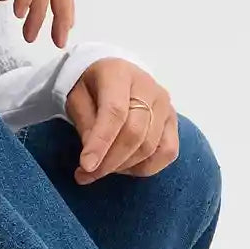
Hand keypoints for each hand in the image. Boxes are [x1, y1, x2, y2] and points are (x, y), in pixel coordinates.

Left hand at [65, 58, 178, 181]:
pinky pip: (167, 152)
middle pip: (135, 133)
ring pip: (150, 146)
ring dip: (123, 166)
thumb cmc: (91, 86)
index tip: (86, 166)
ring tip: (102, 168)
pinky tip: (125, 166)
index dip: (101, 142)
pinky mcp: (173, 120)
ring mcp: (165, 104)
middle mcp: (148, 86)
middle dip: (109, 161)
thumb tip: (93, 159)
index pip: (115, 112)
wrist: (113, 74)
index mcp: (119, 74)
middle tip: (87, 174)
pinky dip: (145, 167)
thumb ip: (84, 124)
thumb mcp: (76, 97)